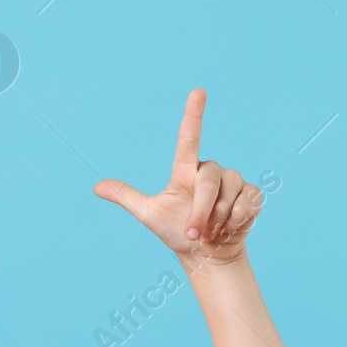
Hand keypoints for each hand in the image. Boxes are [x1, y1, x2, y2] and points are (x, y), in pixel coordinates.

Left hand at [93, 89, 262, 266]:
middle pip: (209, 180)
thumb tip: (96, 186)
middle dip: (201, 212)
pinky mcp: (250, 195)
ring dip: (218, 219)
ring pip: (229, 192)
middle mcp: (210, 170)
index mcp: (186, 170)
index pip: (189, 137)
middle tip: (195, 235)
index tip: (198, 92)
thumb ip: (127, 198)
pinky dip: (237, 219)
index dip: (194, 114)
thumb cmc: (178, 231)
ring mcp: (232, 182)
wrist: (207, 254)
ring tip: (211, 232)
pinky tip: (230, 228)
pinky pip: (247, 201)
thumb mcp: (150, 215)